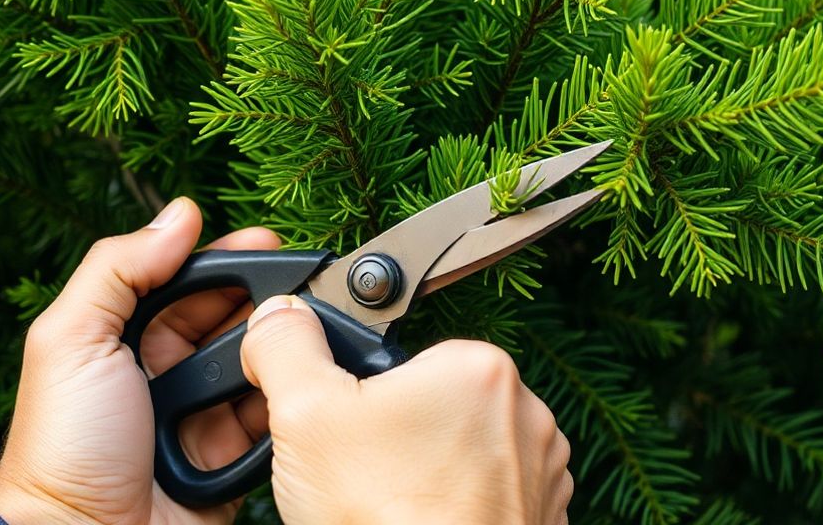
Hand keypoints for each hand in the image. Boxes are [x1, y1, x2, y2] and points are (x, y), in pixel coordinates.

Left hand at [0, 197, 278, 524]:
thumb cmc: (64, 447)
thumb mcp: (71, 340)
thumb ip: (120, 267)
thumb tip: (182, 214)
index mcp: (128, 338)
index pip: (192, 282)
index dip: (231, 261)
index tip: (273, 245)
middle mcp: (169, 374)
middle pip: (234, 320)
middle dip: (268, 302)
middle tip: (304, 290)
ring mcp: (203, 419)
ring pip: (261, 368)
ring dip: (281, 353)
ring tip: (303, 340)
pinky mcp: (232, 461)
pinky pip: (273, 424)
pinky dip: (286, 406)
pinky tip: (298, 388)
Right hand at [241, 295, 572, 524]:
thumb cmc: (384, 517)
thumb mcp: (305, 414)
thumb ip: (287, 348)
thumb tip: (280, 317)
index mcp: (480, 365)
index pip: (408, 361)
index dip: (365, 397)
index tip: (351, 433)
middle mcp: (526, 410)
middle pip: (436, 406)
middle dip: (398, 437)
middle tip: (366, 477)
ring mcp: (541, 470)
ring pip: (463, 454)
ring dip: (431, 475)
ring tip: (393, 508)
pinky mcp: (542, 517)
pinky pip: (490, 497)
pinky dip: (459, 511)